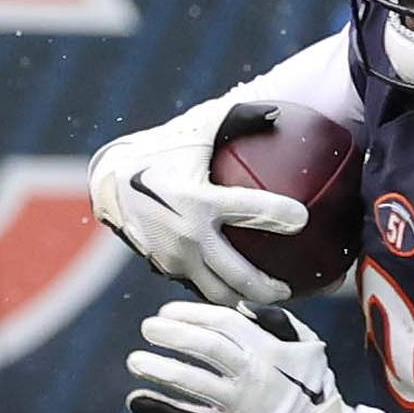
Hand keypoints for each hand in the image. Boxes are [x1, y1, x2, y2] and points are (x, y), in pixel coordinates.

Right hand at [89, 100, 308, 303]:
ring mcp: (174, 256)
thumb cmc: (162, 150)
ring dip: (248, 300)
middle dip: (271, 287)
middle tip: (293, 287)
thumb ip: (241, 118)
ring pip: (219, 293)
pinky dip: (225, 294)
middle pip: (239, 274)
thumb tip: (280, 112)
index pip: (252, 209)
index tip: (304, 220)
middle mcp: (188, 233)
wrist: (109, 180)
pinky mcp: (164, 268)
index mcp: (200, 198)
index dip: (283, 216)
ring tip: (272, 297)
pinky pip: (200, 288)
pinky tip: (245, 294)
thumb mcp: (199, 129)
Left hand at [126, 301, 350, 412]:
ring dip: (161, 368)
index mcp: (269, 349)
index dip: (193, 313)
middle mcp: (252, 373)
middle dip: (173, 333)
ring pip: (194, 380)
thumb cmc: (316, 385)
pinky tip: (136, 399)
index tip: (167, 310)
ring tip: (134, 359)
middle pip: (206, 346)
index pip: (224, 322)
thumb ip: (278, 321)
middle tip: (147, 326)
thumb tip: (243, 306)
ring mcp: (239, 402)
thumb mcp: (309, 345)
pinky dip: (162, 407)